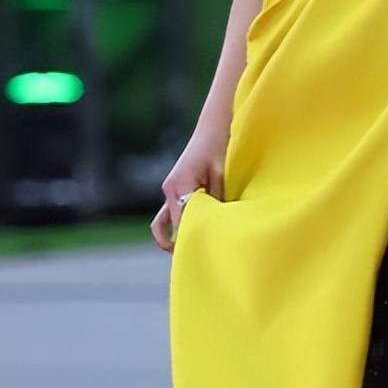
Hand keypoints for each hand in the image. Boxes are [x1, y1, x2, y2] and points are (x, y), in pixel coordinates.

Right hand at [149, 107, 231, 252]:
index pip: (180, 225)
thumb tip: (220, 224)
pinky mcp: (176, 189)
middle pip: (172, 227)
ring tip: (192, 254)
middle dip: (182, 244)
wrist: (215, 126)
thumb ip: (217, 200)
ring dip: (176, 237)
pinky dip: (177, 226)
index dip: (190, 242)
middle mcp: (170, 190)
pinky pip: (169, 214)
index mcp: (179, 187)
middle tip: (200, 261)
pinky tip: (194, 233)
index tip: (201, 258)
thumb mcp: (222, 175)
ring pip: (165, 224)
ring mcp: (171, 190)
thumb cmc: (220, 147)